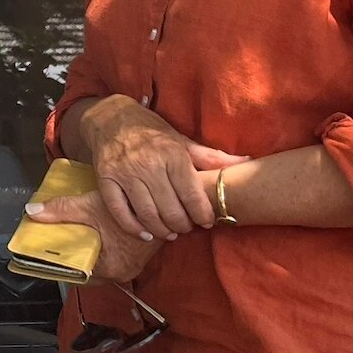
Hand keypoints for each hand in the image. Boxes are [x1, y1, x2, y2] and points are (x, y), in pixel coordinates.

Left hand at [24, 191, 156, 283]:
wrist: (168, 200)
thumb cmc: (133, 206)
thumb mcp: (91, 207)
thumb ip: (61, 210)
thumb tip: (32, 212)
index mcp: (111, 269)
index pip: (78, 275)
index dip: (62, 264)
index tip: (48, 254)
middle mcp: (124, 272)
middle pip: (89, 270)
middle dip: (74, 256)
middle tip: (59, 241)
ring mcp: (133, 265)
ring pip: (102, 263)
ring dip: (89, 251)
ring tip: (74, 236)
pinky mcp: (139, 254)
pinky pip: (115, 255)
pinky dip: (103, 246)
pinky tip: (94, 232)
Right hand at [81, 94, 218, 242]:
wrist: (111, 118)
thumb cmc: (152, 131)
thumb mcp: (181, 140)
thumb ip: (210, 157)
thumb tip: (246, 161)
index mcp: (171, 154)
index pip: (191, 194)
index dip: (202, 214)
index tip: (207, 221)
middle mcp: (148, 165)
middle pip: (170, 208)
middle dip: (183, 225)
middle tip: (188, 228)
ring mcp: (125, 173)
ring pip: (147, 213)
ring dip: (162, 229)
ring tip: (171, 233)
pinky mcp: (106, 180)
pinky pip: (119, 211)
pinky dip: (133, 227)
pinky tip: (145, 234)